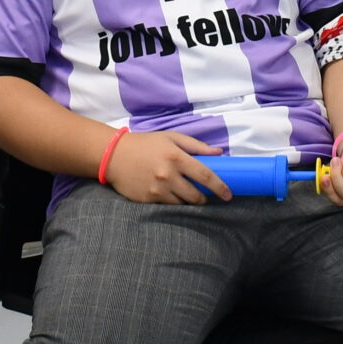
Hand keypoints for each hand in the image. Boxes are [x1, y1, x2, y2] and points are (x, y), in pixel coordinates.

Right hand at [107, 131, 230, 204]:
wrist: (113, 155)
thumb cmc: (145, 144)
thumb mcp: (171, 137)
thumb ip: (196, 146)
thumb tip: (219, 152)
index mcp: (176, 157)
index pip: (205, 176)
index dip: (220, 188)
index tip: (229, 195)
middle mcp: (168, 175)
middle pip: (196, 196)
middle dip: (204, 198)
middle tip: (204, 194)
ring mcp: (157, 190)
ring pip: (183, 204)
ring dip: (188, 200)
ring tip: (185, 192)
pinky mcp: (147, 200)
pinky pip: (168, 206)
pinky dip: (173, 202)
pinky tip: (169, 193)